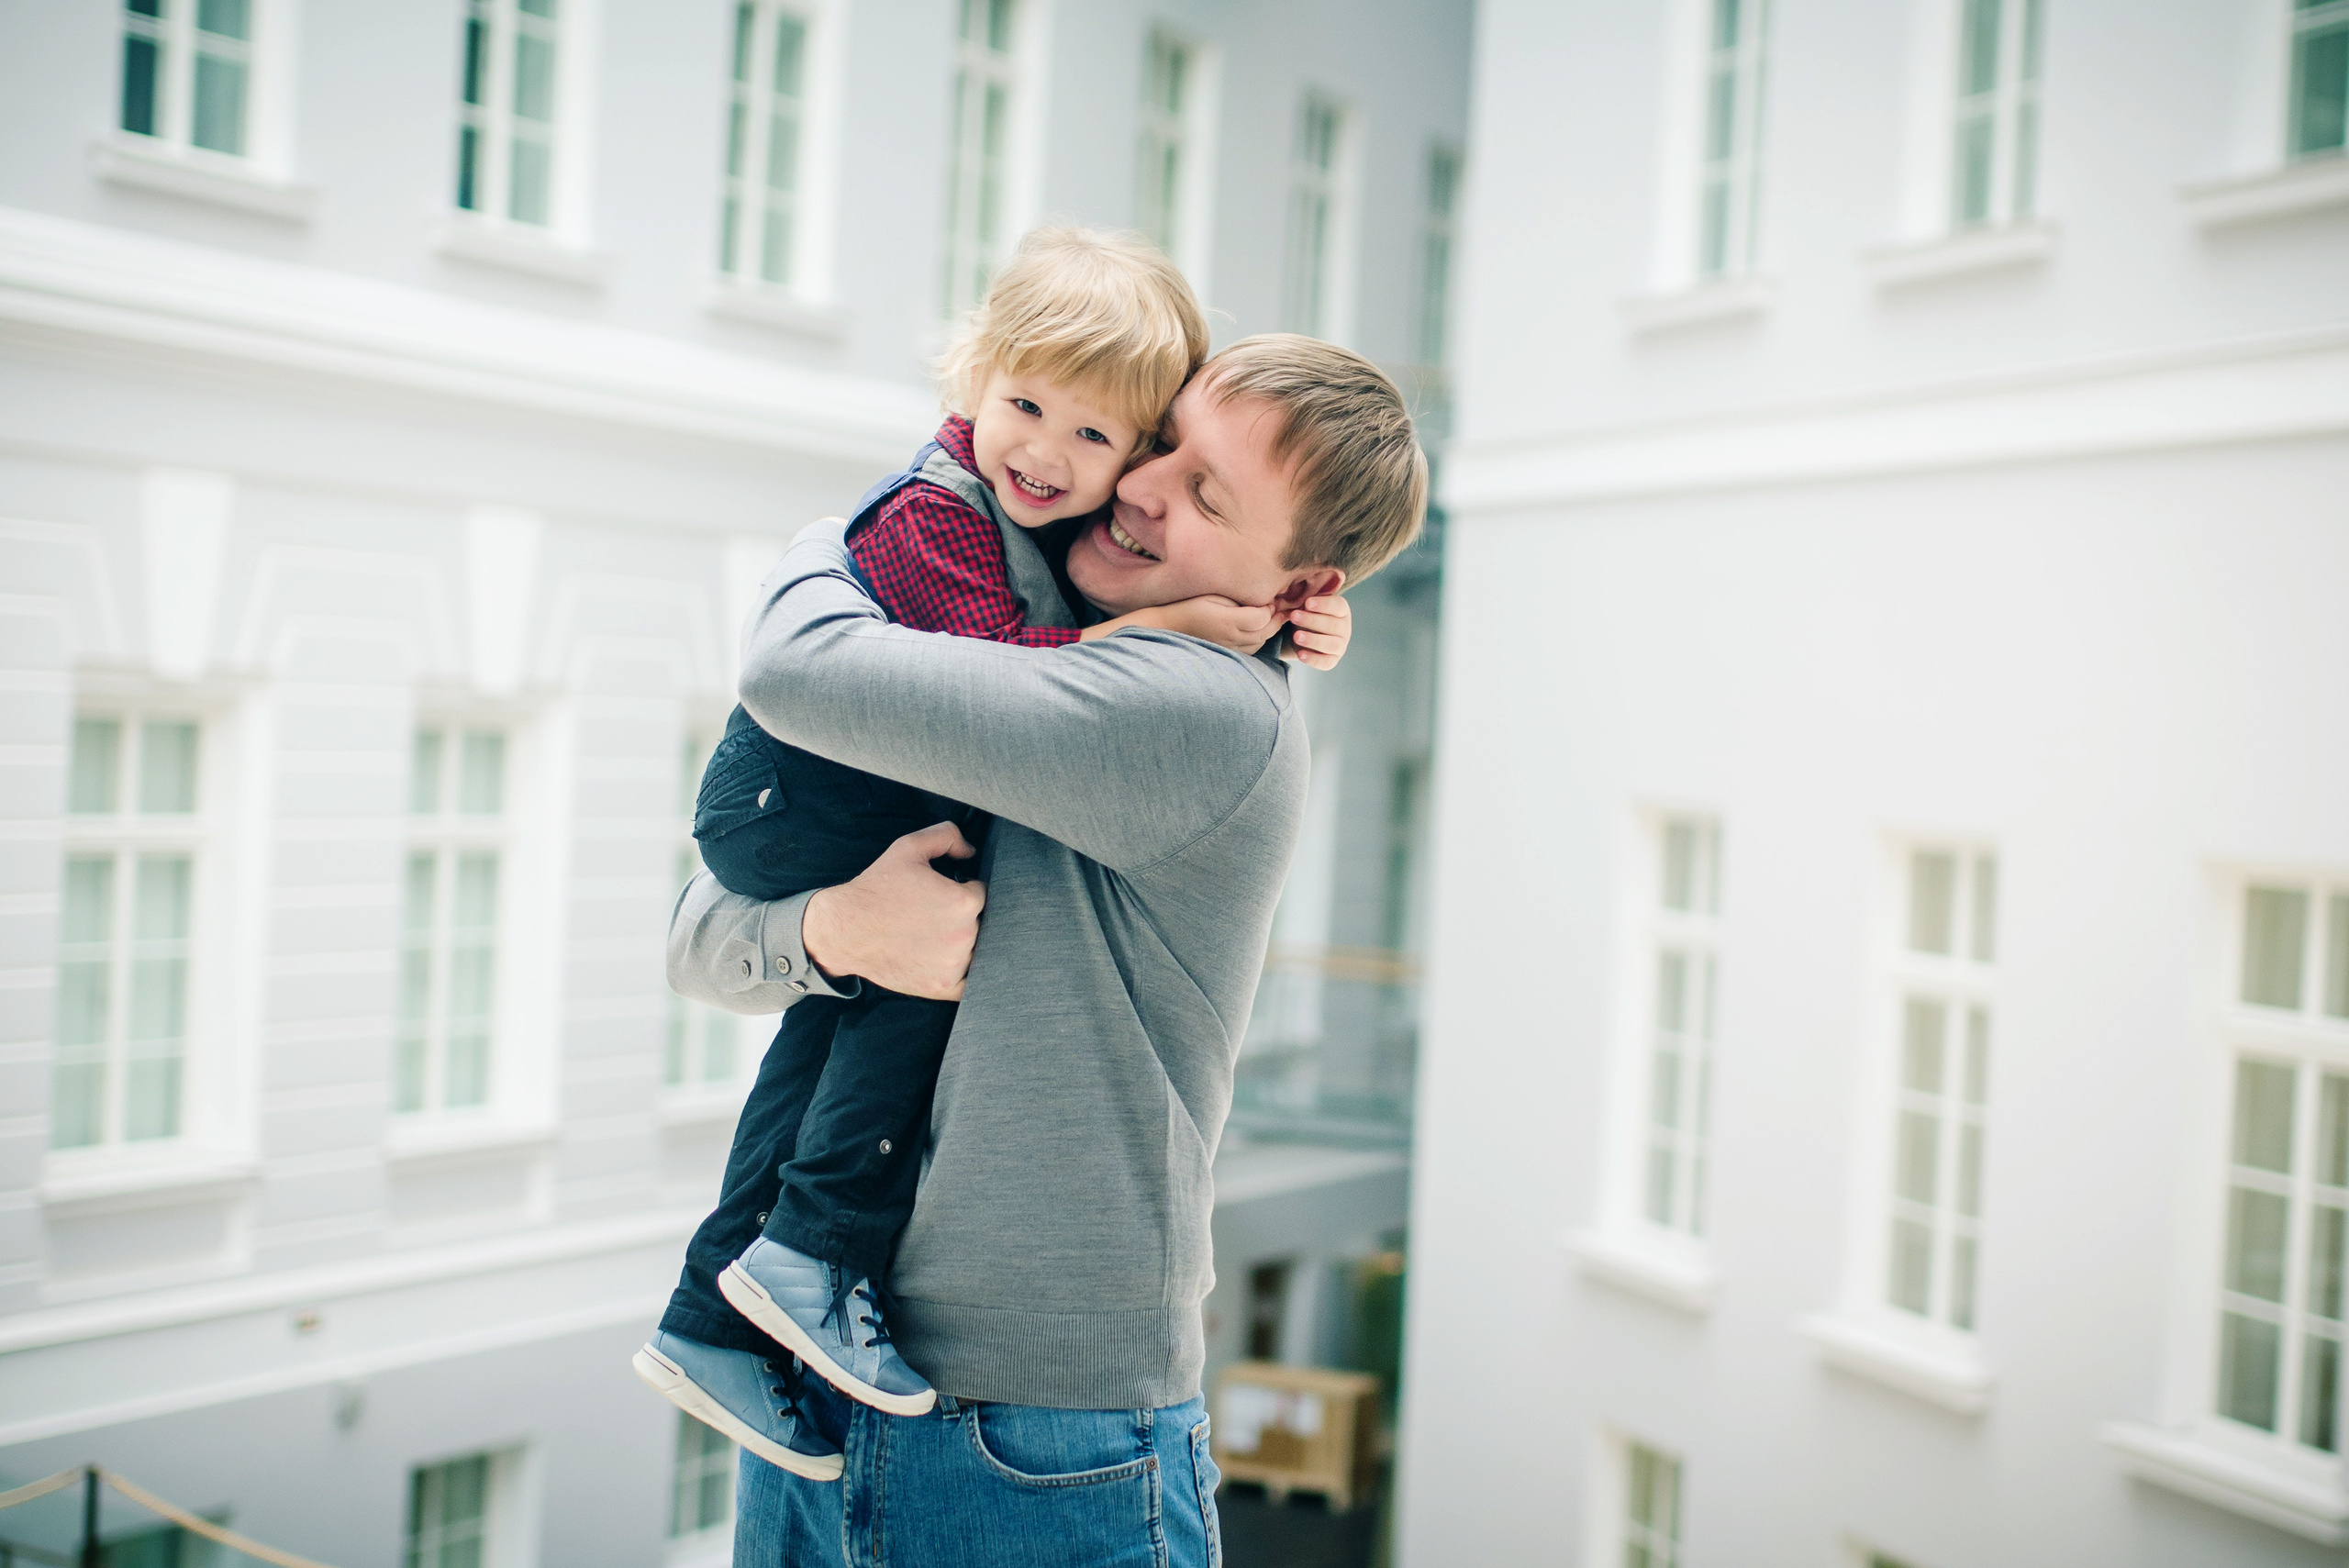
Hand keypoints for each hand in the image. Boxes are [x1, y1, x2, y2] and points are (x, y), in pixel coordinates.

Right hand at [800, 822, 984, 999]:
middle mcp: (964, 935)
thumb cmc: (876, 889)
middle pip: (980, 922)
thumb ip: (947, 836)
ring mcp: (954, 964)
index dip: (962, 890)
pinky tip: (944, 960)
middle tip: (932, 914)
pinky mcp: (943, 987)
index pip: (980, 893)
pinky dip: (962, 973)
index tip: (943, 894)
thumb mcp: (908, 847)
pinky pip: (969, 982)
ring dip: (961, 943)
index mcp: (963, 902)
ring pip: (975, 950)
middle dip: (962, 917)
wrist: (845, 930)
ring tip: (930, 935)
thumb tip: (971, 851)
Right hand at [1084, 595, 1282, 654]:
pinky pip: (1251, 650)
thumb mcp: (1214, 596)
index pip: (1262, 617)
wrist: (1169, 626)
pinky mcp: (1227, 654)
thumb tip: (1263, 602)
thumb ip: (1238, 599)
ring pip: (1260, 642)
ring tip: (1270, 616)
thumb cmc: (1191, 605)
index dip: (1270, 607)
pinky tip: (1256, 629)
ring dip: (1268, 630)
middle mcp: (1231, 638)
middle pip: (1265, 631)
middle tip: (1278, 607)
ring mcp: (1229, 648)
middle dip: (1275, 619)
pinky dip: (1258, 639)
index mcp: (1228, 620)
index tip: (1270, 598)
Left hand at [1285, 593, 1351, 669]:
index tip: (1307, 603)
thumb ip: (1310, 592)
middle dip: (1312, 621)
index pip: (1338, 606)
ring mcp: (1340, 645)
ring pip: (1331, 644)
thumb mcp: (1308, 601)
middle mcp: (1344, 628)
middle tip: (1294, 616)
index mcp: (1341, 610)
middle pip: (1333, 625)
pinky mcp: (1332, 660)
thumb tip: (1311, 580)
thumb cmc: (1306, 612)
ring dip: (1313, 640)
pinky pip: (1325, 662)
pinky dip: (1313, 659)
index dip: (1324, 604)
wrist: (1302, 632)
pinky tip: (1300, 654)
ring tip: (1296, 636)